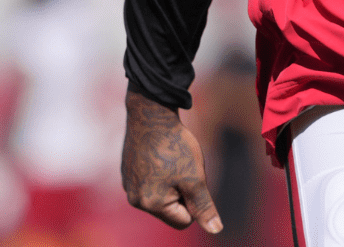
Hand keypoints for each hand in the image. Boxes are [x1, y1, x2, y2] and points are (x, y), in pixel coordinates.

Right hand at [121, 89, 222, 232]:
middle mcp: (134, 198)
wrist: (152, 113)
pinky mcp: (128, 170)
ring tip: (171, 158)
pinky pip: (151, 180)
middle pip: (171, 208)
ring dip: (173, 181)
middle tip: (183, 167)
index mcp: (149, 204)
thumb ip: (203, 207)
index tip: (191, 178)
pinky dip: (160, 171)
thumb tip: (216, 230)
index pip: (183, 221)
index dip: (195, 201)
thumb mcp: (195, 178)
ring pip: (162, 194)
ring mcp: (128, 184)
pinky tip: (161, 152)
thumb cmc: (175, 146)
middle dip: (183, 192)